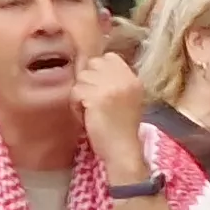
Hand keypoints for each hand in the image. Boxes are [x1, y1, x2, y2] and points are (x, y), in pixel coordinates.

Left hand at [76, 52, 150, 170]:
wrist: (122, 151)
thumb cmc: (121, 129)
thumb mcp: (126, 100)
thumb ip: (114, 82)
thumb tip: (89, 66)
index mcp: (134, 80)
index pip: (109, 58)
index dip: (99, 70)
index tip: (100, 90)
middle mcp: (125, 80)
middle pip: (92, 65)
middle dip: (88, 82)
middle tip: (94, 101)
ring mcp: (111, 87)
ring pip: (81, 78)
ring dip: (80, 95)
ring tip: (90, 112)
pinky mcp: (97, 97)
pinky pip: (75, 92)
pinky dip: (76, 107)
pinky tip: (86, 118)